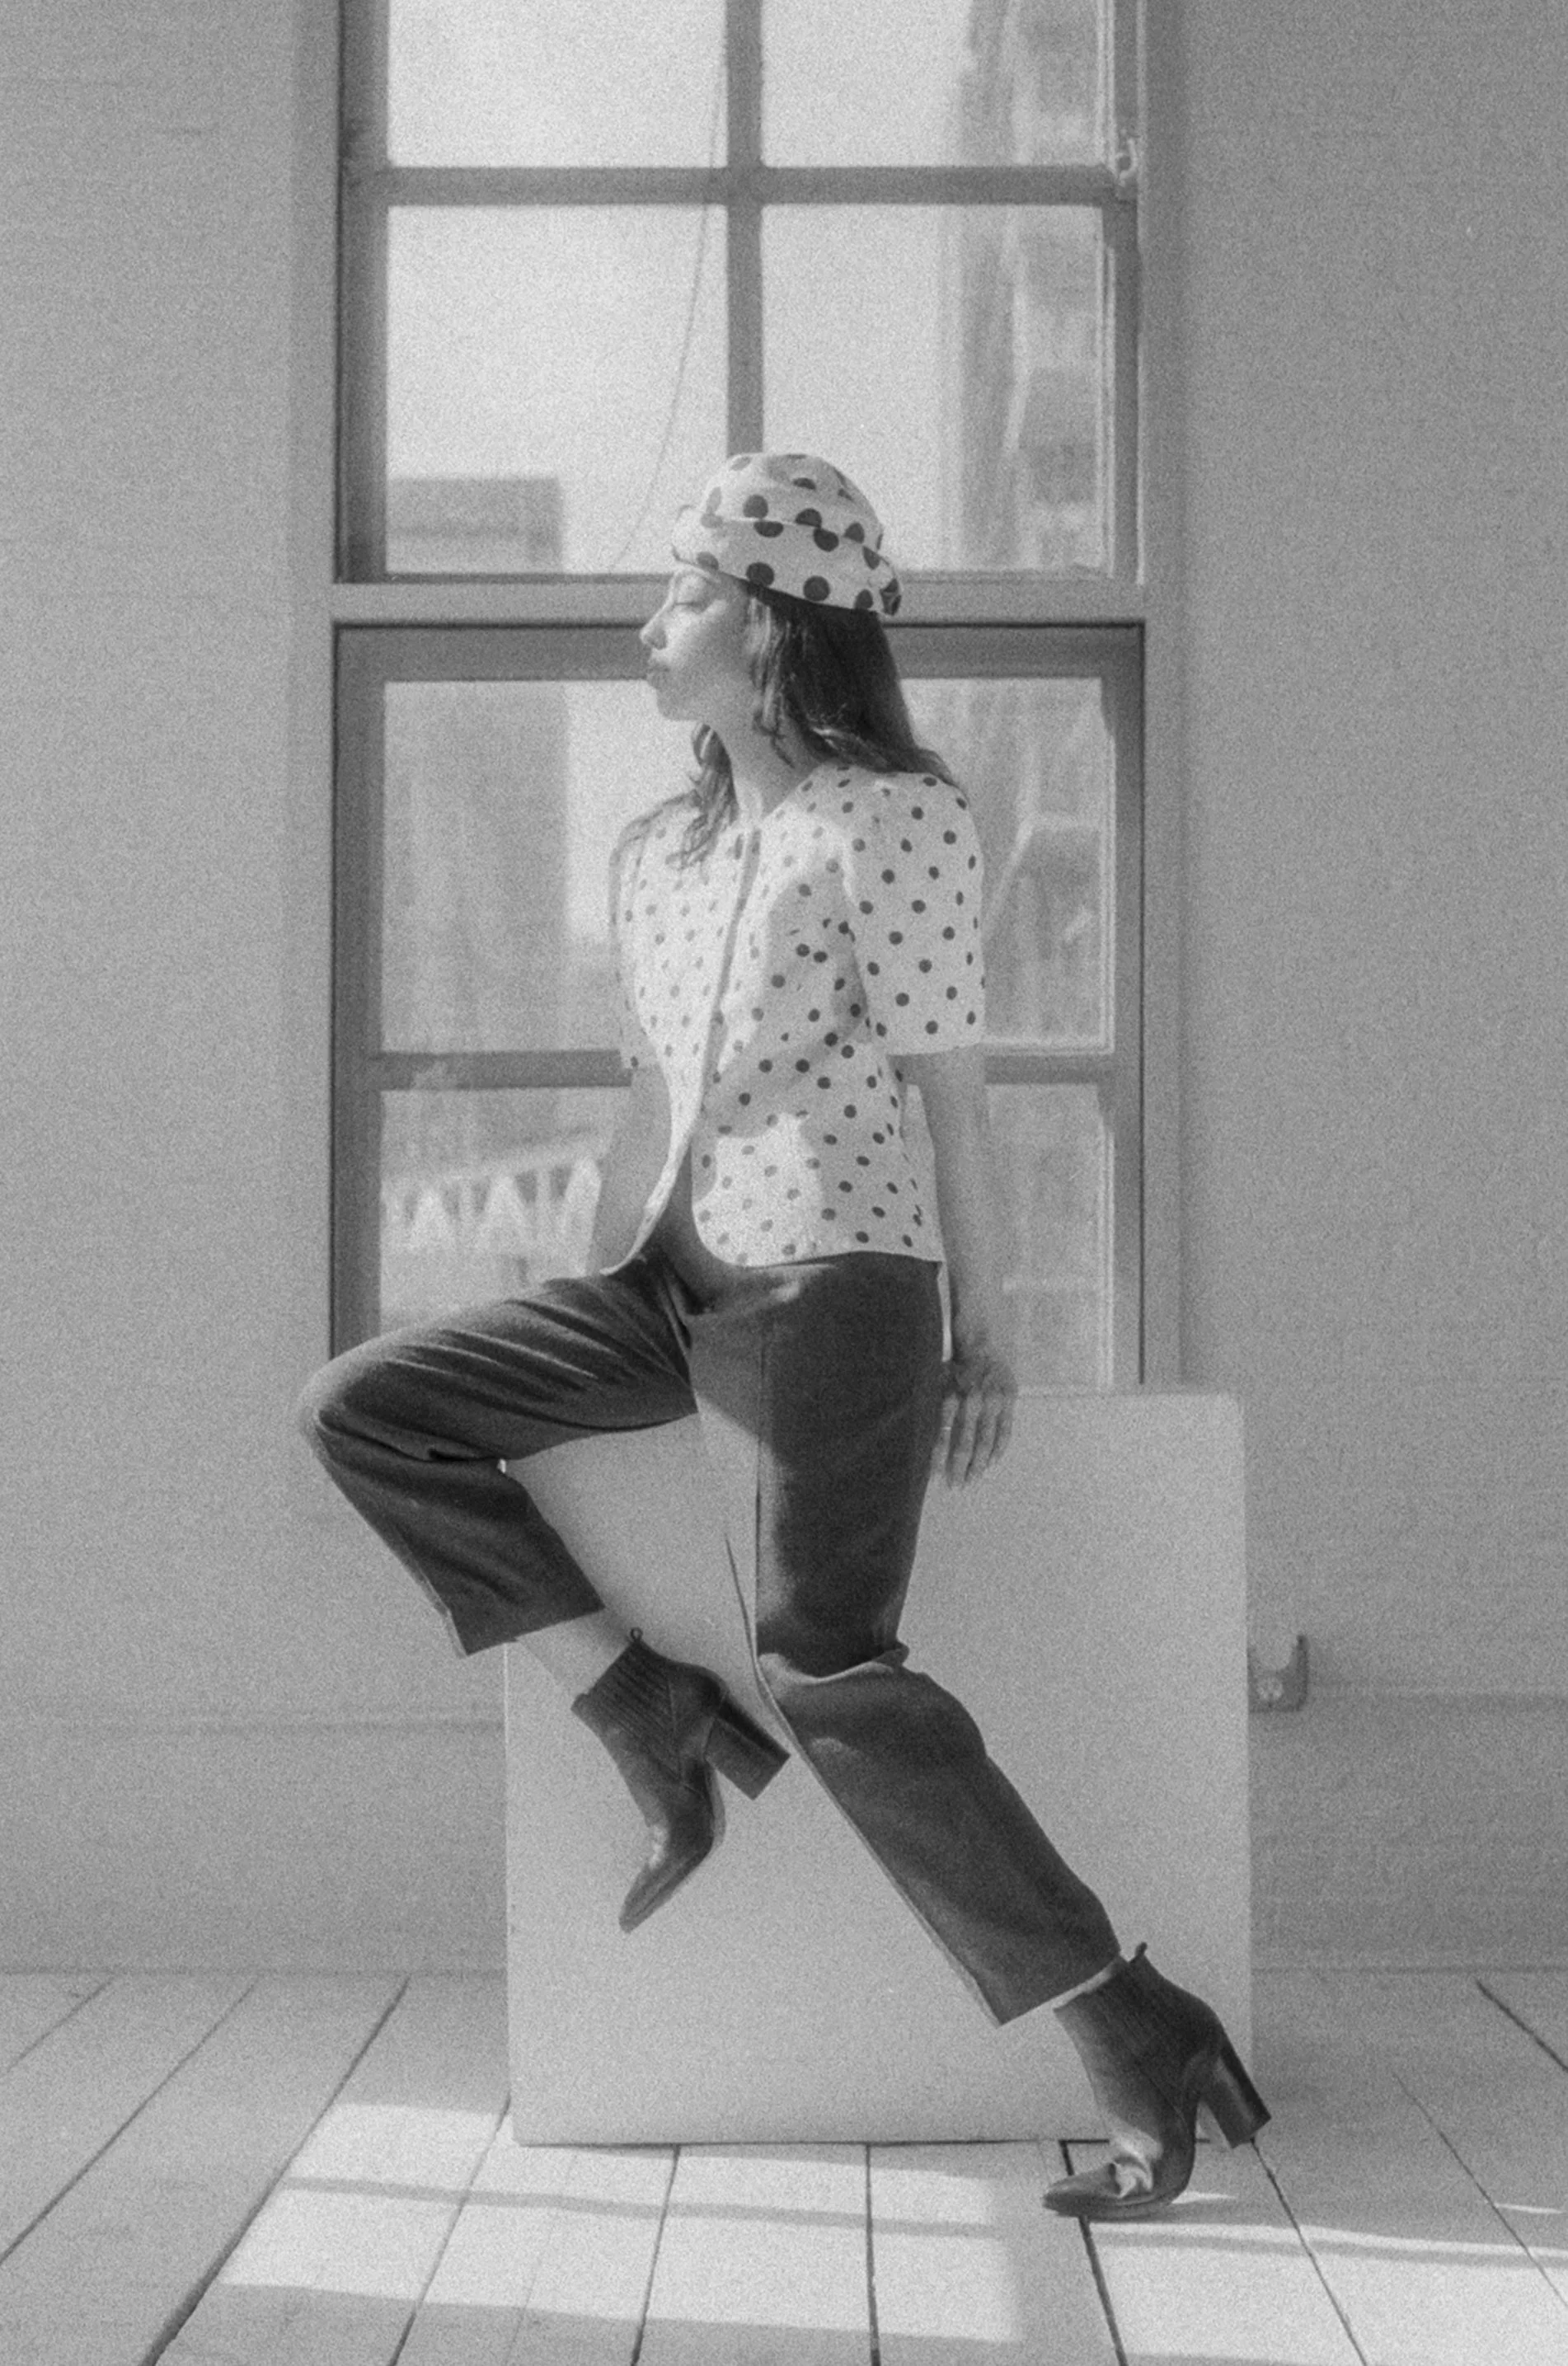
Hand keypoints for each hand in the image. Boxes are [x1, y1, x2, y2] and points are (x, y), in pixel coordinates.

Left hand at [933, 1328, 1017, 1487]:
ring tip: (973, 1479)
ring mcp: (994, 1401)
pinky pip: (1005, 1431)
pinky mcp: (1009, 1399)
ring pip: (987, 1442)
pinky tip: (992, 1463)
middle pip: (966, 1444)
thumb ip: (930, 1406)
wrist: (979, 1343)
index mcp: (952, 1396)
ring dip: (980, 1464)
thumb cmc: (951, 1365)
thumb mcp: (935, 1381)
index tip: (936, 1478)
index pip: (943, 1436)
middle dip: (960, 1468)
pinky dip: (999, 1449)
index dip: (939, 1459)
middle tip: (957, 1486)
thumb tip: (915, 1437)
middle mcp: (973, 1401)